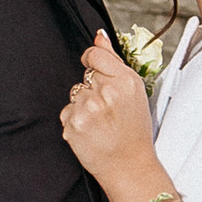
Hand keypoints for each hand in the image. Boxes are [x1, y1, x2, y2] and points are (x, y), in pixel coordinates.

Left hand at [61, 33, 165, 201]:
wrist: (128, 166)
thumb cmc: (134, 131)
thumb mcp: (134, 91)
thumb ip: (113, 60)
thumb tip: (99, 36)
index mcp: (125, 81)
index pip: (94, 54)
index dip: (92, 61)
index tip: (96, 71)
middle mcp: (106, 93)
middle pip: (86, 76)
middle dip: (94, 89)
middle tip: (108, 109)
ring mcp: (87, 109)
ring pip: (75, 94)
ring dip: (83, 105)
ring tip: (100, 122)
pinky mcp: (72, 124)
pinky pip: (67, 112)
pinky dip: (76, 120)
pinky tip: (91, 131)